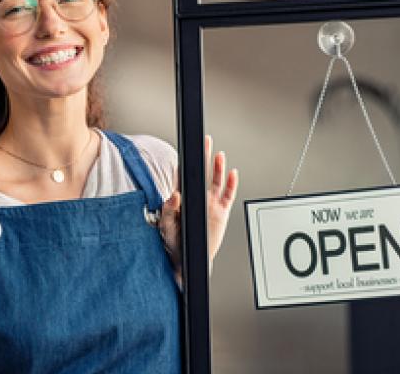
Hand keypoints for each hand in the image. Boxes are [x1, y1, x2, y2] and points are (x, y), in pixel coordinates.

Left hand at [159, 135, 238, 284]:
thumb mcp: (167, 226)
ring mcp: (210, 204)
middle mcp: (198, 198)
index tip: (188, 147)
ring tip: (219, 156)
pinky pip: (227, 196)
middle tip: (206, 141)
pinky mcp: (220, 212)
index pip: (184, 175)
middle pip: (202, 173)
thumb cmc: (174, 242)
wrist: (187, 258)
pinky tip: (232, 174)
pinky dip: (231, 184)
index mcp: (183, 199)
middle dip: (204, 156)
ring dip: (218, 168)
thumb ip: (169, 211)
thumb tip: (173, 195)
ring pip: (215, 182)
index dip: (187, 162)